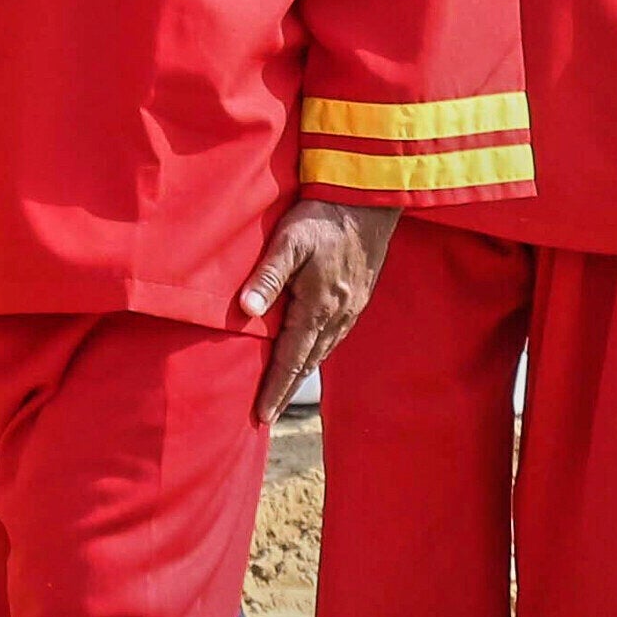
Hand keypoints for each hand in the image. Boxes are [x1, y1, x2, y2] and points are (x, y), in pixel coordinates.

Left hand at [239, 194, 395, 422]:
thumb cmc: (322, 218)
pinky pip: (334, 335)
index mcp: (318, 307)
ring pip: (322, 350)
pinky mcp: (357, 296)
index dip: (274, 388)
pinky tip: (309, 353)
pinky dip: (317, 352)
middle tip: (267, 415)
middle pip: (307, 362)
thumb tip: (247, 310)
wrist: (370, 200)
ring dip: (302, 373)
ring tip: (283, 391)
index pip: (290, 359)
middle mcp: (338, 315)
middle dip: (286, 390)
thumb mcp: (288, 242)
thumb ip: (267, 277)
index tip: (261, 415)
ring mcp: (351, 307)